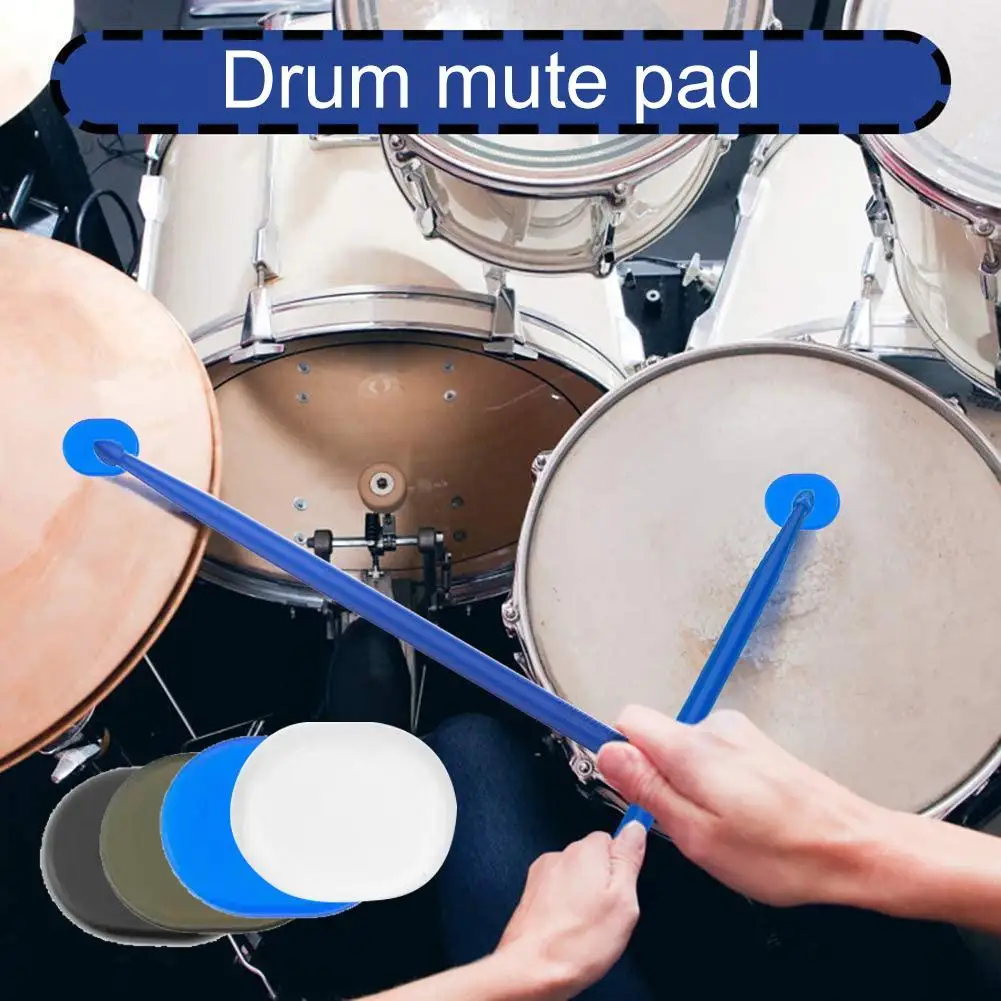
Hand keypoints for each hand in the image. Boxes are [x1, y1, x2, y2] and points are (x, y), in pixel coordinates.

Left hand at [495, 824, 646, 997]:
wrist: (531, 970)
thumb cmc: (577, 941)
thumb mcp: (623, 900)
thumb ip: (629, 859)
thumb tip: (635, 827)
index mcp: (586, 851)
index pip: (612, 838)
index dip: (622, 865)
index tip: (624, 887)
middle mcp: (560, 856)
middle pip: (592, 859)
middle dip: (602, 883)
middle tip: (607, 914)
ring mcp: (542, 875)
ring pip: (574, 878)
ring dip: (582, 896)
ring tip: (586, 928)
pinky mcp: (531, 895)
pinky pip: (557, 894)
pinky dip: (564, 908)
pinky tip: (569, 931)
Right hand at [596, 706, 890, 907]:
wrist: (854, 848)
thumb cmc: (782, 853)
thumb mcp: (697, 835)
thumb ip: (647, 789)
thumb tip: (607, 752)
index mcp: (692, 748)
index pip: (627, 720)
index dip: (618, 751)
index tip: (625, 784)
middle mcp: (715, 728)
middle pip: (656, 738)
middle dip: (659, 780)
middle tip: (688, 826)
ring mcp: (739, 734)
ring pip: (684, 752)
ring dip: (690, 787)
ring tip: (724, 828)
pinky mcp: (756, 745)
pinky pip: (712, 758)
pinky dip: (715, 786)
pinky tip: (744, 819)